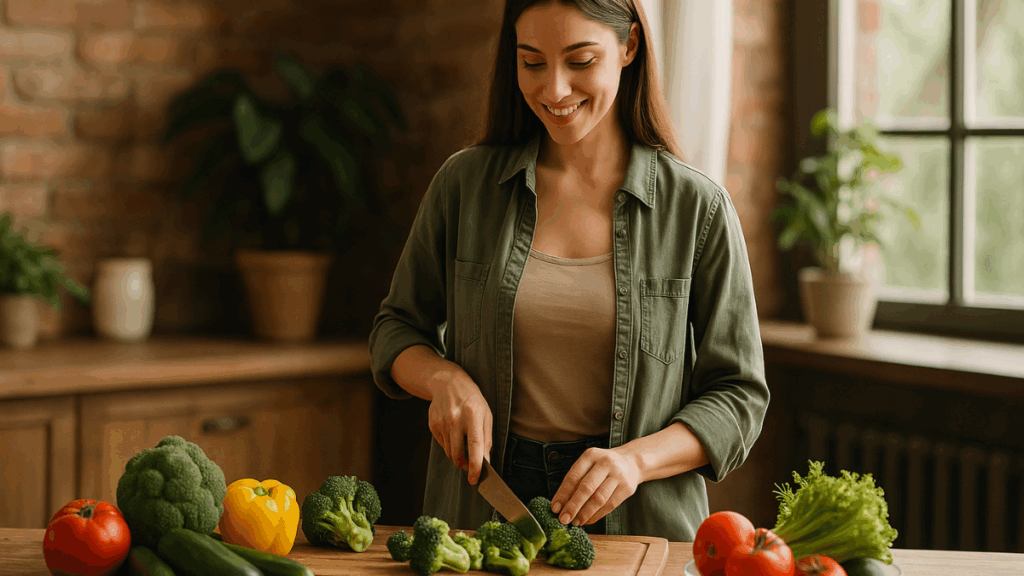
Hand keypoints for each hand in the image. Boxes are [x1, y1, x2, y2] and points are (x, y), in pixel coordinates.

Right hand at [426, 368, 492, 484]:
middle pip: (457, 454)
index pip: (475, 446)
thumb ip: (486, 439)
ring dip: (457, 454)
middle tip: (470, 466)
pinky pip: (442, 444)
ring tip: (463, 442)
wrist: (449, 383)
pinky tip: (453, 432)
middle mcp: (455, 419)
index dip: (475, 465)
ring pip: (449, 452)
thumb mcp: (486, 415)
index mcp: (473, 415)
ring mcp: (441, 422)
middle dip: (464, 465)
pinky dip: (449, 445)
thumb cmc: (472, 401)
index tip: (474, 479)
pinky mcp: (432, 424)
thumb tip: (485, 462)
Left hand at [550, 447, 641, 526]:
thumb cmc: (603, 466)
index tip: (555, 508)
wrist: (631, 462)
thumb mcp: (589, 464)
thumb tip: (561, 504)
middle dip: (573, 506)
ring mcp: (618, 475)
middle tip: (564, 518)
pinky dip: (597, 515)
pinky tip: (588, 520)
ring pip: (599, 498)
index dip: (563, 494)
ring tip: (576, 522)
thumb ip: (576, 480)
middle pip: (586, 488)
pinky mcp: (627, 488)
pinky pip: (609, 505)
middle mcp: (605, 463)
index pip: (573, 476)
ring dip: (585, 513)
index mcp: (591, 455)